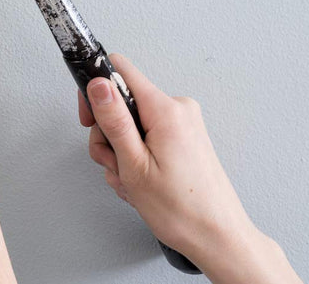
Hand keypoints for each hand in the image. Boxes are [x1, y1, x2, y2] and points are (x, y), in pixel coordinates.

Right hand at [79, 54, 300, 282]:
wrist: (218, 238)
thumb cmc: (183, 210)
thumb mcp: (134, 164)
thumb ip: (114, 119)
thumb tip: (98, 83)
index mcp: (166, 111)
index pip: (119, 70)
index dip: (96, 89)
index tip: (89, 116)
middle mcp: (178, 110)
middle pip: (121, 103)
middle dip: (108, 135)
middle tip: (115, 164)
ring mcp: (182, 125)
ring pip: (130, 125)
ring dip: (121, 154)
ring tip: (131, 180)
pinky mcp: (183, 139)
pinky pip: (146, 137)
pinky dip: (136, 159)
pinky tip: (141, 182)